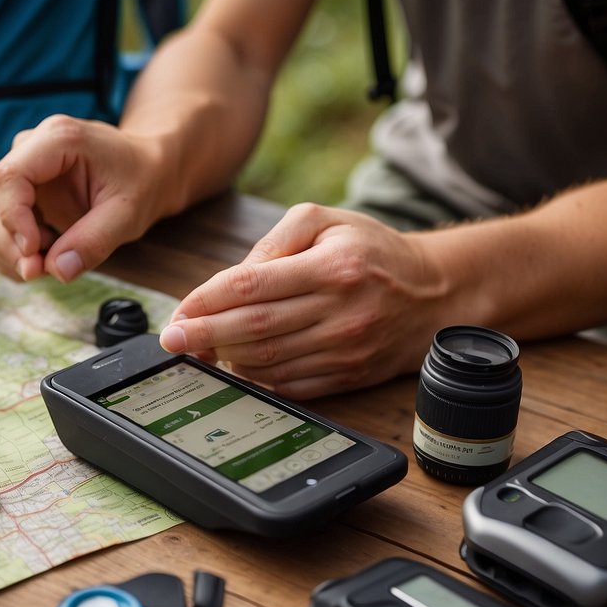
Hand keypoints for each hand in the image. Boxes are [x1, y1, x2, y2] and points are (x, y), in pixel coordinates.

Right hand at [0, 115, 163, 282]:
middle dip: (10, 245)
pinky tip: (41, 260)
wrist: (143, 169)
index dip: (13, 219)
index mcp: (57, 139)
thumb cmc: (139, 182)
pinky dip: (10, 253)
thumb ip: (95, 241)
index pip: (11, 176)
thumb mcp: (128, 213)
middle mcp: (29, 148)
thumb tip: (59, 271)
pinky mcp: (16, 192)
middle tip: (41, 272)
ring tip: (50, 262)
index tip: (34, 253)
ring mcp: (19, 169)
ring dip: (9, 252)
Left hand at [159, 203, 447, 396]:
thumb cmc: (371, 251)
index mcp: (332, 266)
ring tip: (199, 351)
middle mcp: (340, 310)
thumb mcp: (326, 221)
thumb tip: (231, 279)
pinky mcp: (348, 375)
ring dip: (225, 359)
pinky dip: (255, 378)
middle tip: (171, 340)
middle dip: (203, 335)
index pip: (251, 285)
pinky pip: (290, 385)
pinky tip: (235, 366)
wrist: (434, 294)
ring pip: (268, 361)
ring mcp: (344, 349)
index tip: (178, 312)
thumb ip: (274, 241)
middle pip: (254, 329)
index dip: (206, 301)